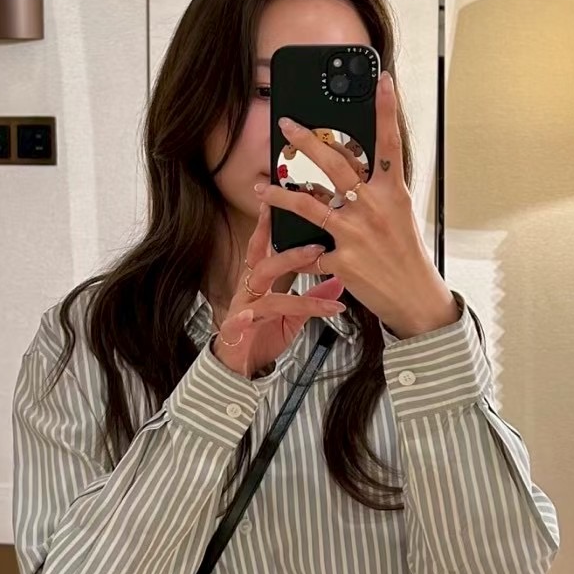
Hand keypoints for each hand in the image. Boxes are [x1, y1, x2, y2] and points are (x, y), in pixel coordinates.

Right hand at [211, 205, 345, 377]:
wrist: (237, 369)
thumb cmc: (262, 337)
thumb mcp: (291, 316)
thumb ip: (311, 299)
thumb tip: (338, 282)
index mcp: (260, 282)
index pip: (265, 248)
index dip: (270, 226)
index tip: (282, 204)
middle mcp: (249, 290)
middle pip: (265, 261)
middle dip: (290, 251)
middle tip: (317, 245)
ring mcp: (241, 308)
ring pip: (261, 287)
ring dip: (286, 277)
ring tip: (312, 273)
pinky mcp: (235, 330)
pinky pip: (240, 321)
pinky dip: (244, 318)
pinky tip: (251, 316)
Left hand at [255, 73, 458, 338]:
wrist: (414, 297)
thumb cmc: (405, 252)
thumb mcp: (398, 214)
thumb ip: (377, 189)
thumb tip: (351, 166)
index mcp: (394, 192)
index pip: (390, 143)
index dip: (386, 110)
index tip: (382, 81)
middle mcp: (374, 207)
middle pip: (336, 164)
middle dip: (307, 141)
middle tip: (287, 124)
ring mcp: (356, 234)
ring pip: (310, 204)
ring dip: (280, 195)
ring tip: (260, 187)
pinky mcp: (342, 260)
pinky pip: (309, 251)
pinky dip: (293, 251)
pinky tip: (276, 248)